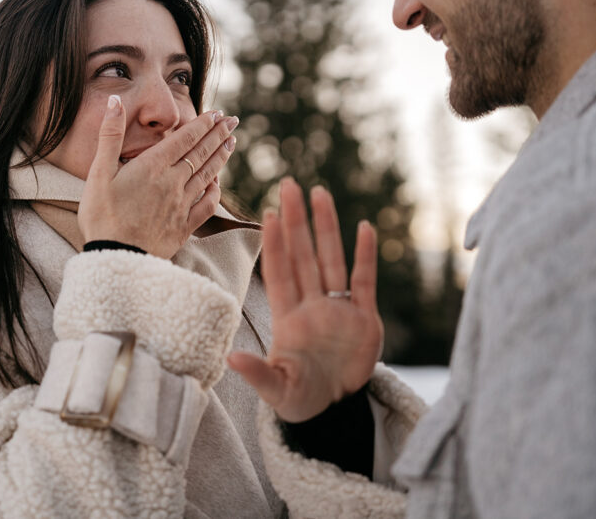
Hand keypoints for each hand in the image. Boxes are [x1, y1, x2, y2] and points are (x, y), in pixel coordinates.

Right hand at [78, 95, 237, 258]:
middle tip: (233, 121)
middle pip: (201, 153)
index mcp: (153, 167)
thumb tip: (116, 101)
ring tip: (232, 143)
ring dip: (221, 156)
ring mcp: (181, 205)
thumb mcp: (98, 173)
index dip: (203, 124)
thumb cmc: (102, 216)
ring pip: (208, 175)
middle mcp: (173, 182)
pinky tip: (219, 184)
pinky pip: (207, 205)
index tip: (217, 113)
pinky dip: (216, 191)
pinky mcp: (184, 226)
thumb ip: (110, 136)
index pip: (185, 138)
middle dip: (219, 134)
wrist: (115, 259)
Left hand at [228, 178, 382, 421]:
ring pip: (331, 258)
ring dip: (326, 227)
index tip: (266, 214)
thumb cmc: (298, 398)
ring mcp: (339, 309)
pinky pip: (364, 281)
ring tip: (319, 193)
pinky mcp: (365, 318)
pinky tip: (363, 227)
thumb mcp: (275, 389)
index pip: (280, 272)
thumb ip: (256, 373)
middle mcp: (312, 306)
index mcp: (288, 318)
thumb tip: (230, 359)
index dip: (274, 244)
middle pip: (303, 255)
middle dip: (296, 221)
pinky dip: (364, 255)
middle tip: (289, 185)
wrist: (335, 410)